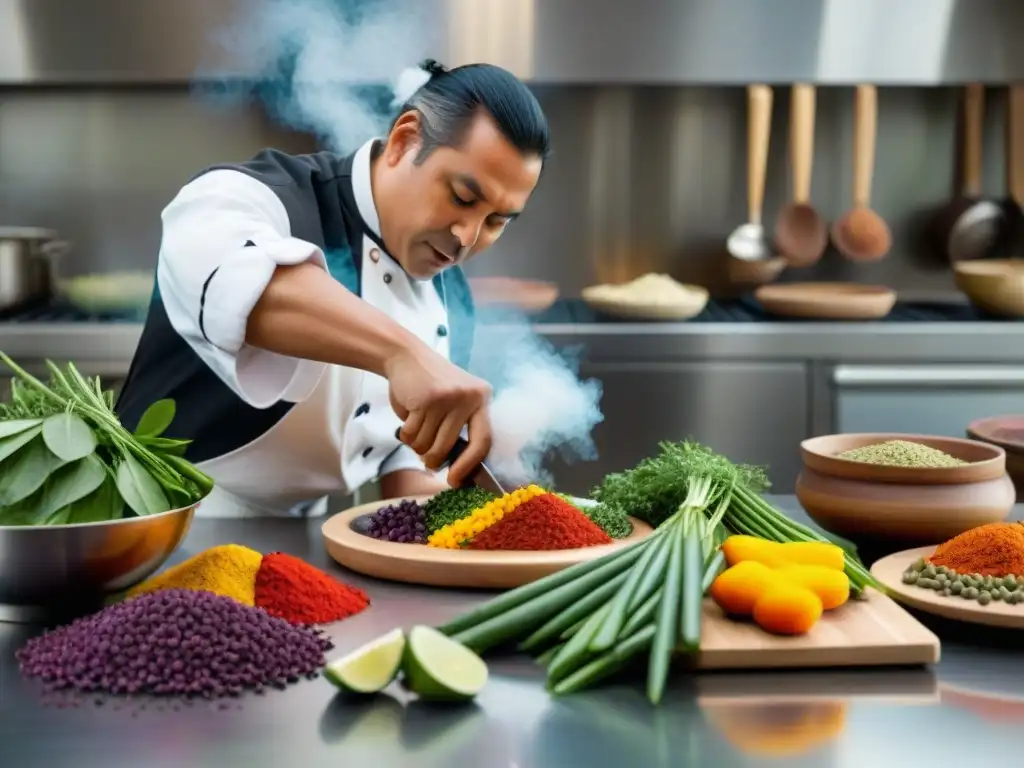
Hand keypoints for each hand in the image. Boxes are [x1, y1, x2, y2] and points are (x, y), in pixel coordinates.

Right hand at [385, 341, 492, 486]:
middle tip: (425, 457)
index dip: (469, 465)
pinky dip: (405, 434)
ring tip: (415, 429)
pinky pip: (411, 434)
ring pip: (427, 444)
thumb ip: (457, 430)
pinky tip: (407, 418)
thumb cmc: (430, 386)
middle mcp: (469, 398)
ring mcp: (447, 398)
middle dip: (432, 459)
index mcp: (482, 399)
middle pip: (447, 448)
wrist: (406, 355)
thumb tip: (456, 472)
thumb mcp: (454, 401)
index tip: (454, 480)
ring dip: (416, 445)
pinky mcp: (425, 399)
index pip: (483, 441)